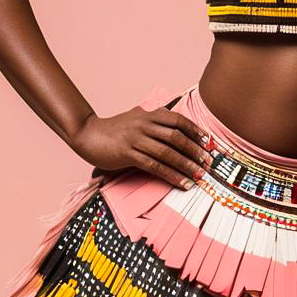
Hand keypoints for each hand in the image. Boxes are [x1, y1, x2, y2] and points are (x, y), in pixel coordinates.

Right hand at [71, 104, 212, 188]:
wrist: (88, 134)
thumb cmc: (114, 128)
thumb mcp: (136, 117)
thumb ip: (154, 119)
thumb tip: (173, 120)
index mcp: (149, 114)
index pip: (178, 120)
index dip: (194, 130)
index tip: (207, 141)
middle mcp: (145, 124)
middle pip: (176, 137)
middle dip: (194, 150)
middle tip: (207, 161)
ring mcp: (137, 139)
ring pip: (167, 153)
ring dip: (186, 165)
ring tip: (198, 175)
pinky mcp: (128, 154)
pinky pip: (154, 166)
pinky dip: (171, 175)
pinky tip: (181, 182)